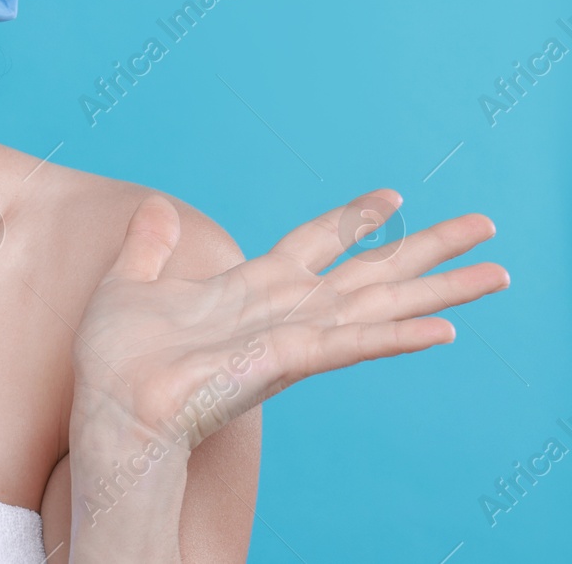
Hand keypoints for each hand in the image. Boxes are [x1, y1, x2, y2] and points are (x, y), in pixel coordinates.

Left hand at [70, 189, 506, 452]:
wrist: (110, 409)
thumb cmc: (116, 360)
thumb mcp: (128, 285)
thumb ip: (148, 247)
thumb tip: (155, 206)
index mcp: (250, 289)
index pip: (315, 243)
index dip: (353, 219)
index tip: (394, 196)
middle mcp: (282, 311)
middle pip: (369, 271)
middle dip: (428, 249)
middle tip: (486, 227)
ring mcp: (290, 338)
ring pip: (378, 304)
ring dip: (438, 289)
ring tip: (496, 273)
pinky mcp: (285, 362)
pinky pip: (350, 344)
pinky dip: (395, 336)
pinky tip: (444, 329)